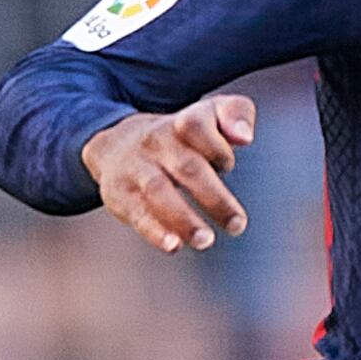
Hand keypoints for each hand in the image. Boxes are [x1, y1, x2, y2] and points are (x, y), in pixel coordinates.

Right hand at [82, 93, 255, 251]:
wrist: (115, 143)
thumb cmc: (181, 136)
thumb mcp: (209, 114)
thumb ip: (236, 114)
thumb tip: (244, 138)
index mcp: (181, 122)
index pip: (196, 125)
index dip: (217, 147)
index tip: (227, 165)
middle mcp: (156, 142)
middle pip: (186, 167)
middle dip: (214, 198)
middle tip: (237, 224)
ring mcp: (135, 168)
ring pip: (159, 191)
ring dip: (184, 219)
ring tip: (205, 241)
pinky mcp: (120, 194)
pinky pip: (137, 213)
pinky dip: (155, 231)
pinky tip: (174, 246)